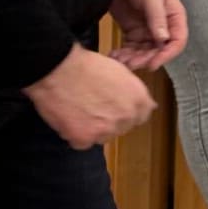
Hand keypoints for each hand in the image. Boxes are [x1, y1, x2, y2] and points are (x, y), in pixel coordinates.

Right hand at [23, 44, 156, 149]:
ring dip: (94, 129)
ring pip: (103, 136)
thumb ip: (134, 92)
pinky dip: (76, 134)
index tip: (116, 107)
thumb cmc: (88, 65)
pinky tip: (69, 118)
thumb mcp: (121, 72)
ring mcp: (106, 130)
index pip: (141, 116)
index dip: (127, 111)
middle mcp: (126, 117)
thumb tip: (149, 105)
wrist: (59, 69)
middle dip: (111, 120)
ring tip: (80, 111)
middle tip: (94, 107)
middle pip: (122, 127)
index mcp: (139, 100)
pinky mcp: (84, 139)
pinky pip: (82, 143)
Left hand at [109, 0, 186, 71]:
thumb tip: (163, 39)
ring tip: (119, 60)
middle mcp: (163, 26)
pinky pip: (130, 48)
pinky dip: (123, 54)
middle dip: (146, 59)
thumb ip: (157, 18)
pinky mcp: (132, 31)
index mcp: (174, 17)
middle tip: (131, 64)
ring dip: (133, 59)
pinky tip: (114, 55)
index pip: (177, 41)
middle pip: (159, 50)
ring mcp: (147, 30)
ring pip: (144, 52)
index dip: (167, 55)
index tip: (153, 64)